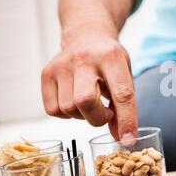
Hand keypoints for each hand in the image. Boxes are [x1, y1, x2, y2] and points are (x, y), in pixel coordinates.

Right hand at [41, 29, 137, 143]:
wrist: (86, 35)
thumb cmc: (109, 60)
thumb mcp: (125, 76)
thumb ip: (125, 107)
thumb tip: (122, 138)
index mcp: (111, 58)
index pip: (121, 94)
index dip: (126, 121)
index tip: (128, 140)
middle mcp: (85, 59)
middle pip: (85, 101)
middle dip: (98, 118)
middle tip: (106, 114)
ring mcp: (62, 65)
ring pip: (68, 109)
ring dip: (82, 116)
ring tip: (91, 104)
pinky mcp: (47, 73)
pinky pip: (53, 109)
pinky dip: (66, 114)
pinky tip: (75, 101)